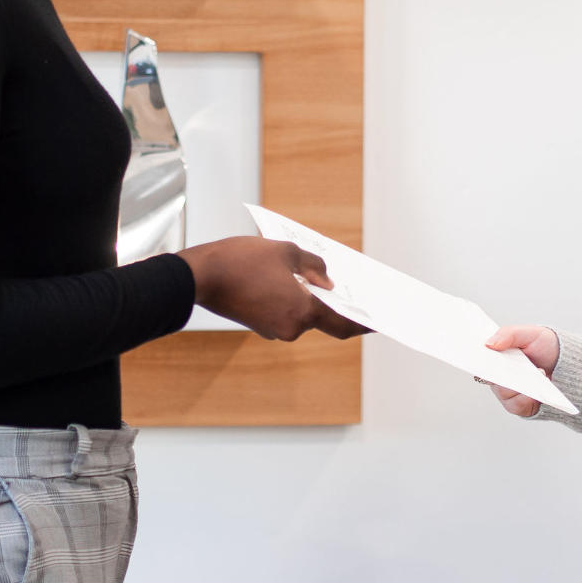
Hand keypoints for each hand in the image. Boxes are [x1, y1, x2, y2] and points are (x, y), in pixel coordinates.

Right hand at [179, 238, 369, 341]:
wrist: (199, 276)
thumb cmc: (241, 261)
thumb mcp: (286, 252)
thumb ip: (313, 266)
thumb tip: (327, 280)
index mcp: (302, 312)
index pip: (344, 324)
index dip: (366, 324)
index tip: (382, 323)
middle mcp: (290, 328)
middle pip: (323, 318)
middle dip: (337, 304)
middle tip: (355, 291)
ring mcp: (273, 329)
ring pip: (302, 315)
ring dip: (311, 298)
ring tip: (322, 277)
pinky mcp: (259, 325)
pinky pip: (285, 313)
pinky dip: (294, 301)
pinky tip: (294, 281)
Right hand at [483, 325, 559, 416]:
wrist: (568, 365)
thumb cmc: (546, 347)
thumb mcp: (530, 333)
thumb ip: (509, 334)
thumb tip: (489, 343)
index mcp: (497, 356)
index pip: (480, 358)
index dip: (477, 358)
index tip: (481, 355)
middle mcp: (499, 374)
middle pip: (490, 377)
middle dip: (500, 372)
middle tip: (515, 365)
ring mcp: (508, 391)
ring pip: (503, 391)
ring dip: (520, 382)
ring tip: (538, 371)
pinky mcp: (518, 405)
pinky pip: (516, 404)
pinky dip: (527, 397)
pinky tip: (538, 388)